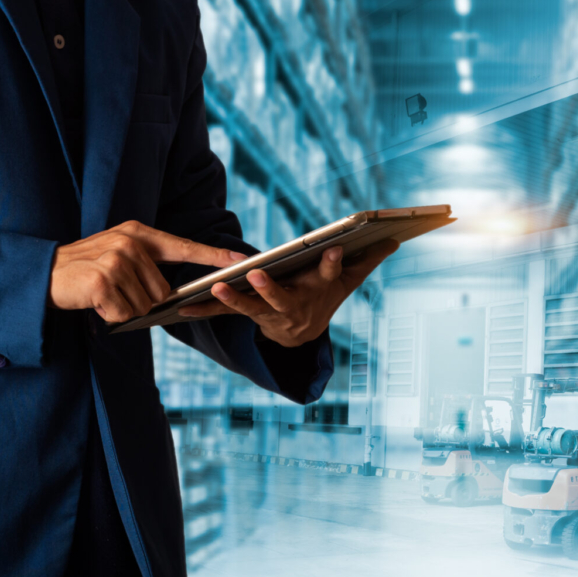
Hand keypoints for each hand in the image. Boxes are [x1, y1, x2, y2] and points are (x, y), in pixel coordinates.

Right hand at [49, 220, 246, 322]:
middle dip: (141, 300)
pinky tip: (95, 303)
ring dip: (125, 309)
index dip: (214, 255)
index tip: (240, 260)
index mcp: (138, 234)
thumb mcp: (118, 254)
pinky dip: (111, 316)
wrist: (43, 273)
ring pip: (145, 305)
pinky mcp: (103, 281)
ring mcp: (116, 261)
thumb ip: (147, 265)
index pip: (184, 246)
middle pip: (163, 291)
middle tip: (115, 291)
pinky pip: (124, 314)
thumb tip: (172, 293)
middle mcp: (130, 243)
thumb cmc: (86, 269)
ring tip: (103, 295)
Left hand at [177, 239, 399, 346]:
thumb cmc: (324, 298)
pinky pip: (224, 314)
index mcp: (317, 292)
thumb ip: (367, 260)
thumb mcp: (348, 282)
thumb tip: (396, 240)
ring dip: (232, 299)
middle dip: (270, 288)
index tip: (335, 250)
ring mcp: (268, 314)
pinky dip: (203, 310)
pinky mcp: (247, 316)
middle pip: (281, 298)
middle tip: (257, 274)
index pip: (328, 275)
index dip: (331, 265)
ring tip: (216, 287)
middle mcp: (292, 306)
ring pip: (249, 308)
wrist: (302, 336)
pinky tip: (181, 307)